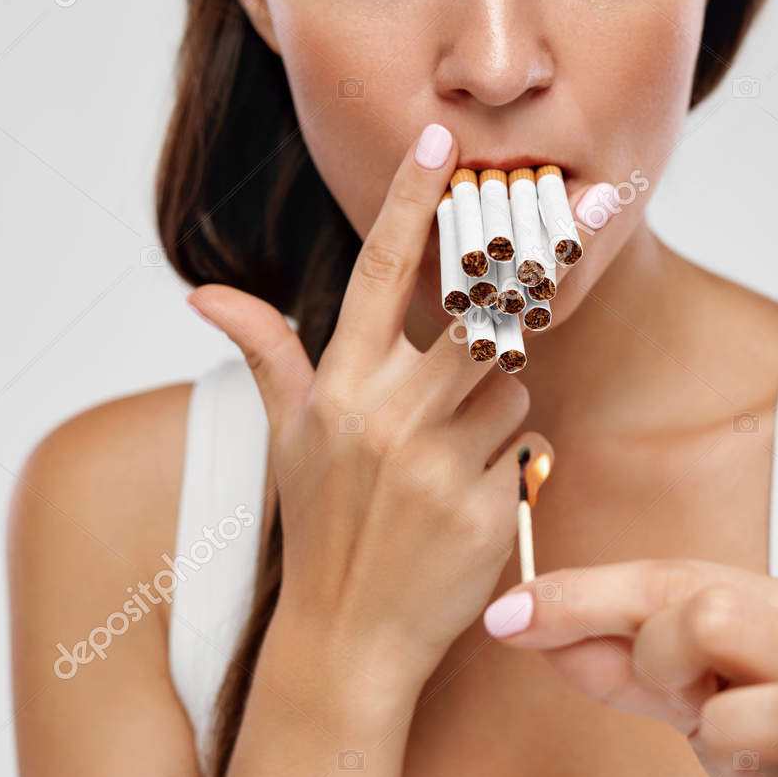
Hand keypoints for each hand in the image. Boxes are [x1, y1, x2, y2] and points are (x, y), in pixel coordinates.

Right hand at [187, 124, 550, 713]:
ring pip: (516, 386)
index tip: (440, 137)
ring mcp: (437, 465)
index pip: (379, 272)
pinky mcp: (485, 510)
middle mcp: (385, 417)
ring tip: (457, 451)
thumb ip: (265, 352)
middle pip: (483, 316)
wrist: (345, 638)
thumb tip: (202, 292)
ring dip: (503, 404)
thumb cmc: (320, 525)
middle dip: (525, 280)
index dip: (409, 200)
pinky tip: (473, 499)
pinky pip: (529, 450)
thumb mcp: (287, 436)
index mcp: (338, 386)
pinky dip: (514, 464)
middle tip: (575, 228)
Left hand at [483, 559, 777, 776]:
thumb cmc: (776, 767)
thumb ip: (618, 658)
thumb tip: (523, 618)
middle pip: (730, 618)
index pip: (685, 581)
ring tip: (714, 748)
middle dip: (659, 649)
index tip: (509, 616)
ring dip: (728, 727)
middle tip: (661, 693)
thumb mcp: (695, 700)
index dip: (586, 596)